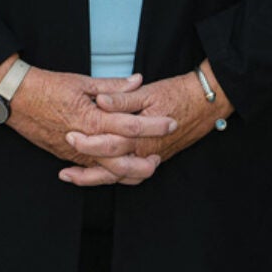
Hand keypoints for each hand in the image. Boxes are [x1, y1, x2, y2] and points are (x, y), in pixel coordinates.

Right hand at [0, 67, 179, 185]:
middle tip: (161, 155)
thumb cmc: (48, 86)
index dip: (153, 125)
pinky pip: (91, 171)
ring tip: (146, 167)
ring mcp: (75, 152)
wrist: (16, 99)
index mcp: (91, 117)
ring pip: (108, 172)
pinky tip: (121, 173)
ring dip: (130, 172)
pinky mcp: (67, 156)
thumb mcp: (82, 81)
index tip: (170, 122)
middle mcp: (85, 140)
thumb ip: (112, 86)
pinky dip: (108, 175)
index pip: (130, 125)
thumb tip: (137, 81)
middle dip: (145, 159)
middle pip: (123, 158)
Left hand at [60, 66, 230, 187]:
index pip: (110, 143)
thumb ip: (122, 98)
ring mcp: (152, 157)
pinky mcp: (155, 157)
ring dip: (97, 179)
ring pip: (121, 177)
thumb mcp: (149, 91)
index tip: (68, 137)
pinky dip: (114, 177)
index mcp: (143, 134)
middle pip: (113, 169)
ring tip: (73, 177)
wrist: (207, 102)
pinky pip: (132, 175)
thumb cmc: (178, 93)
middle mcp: (147, 151)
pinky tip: (100, 174)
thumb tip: (100, 100)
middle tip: (64, 170)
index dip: (88, 142)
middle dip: (87, 172)